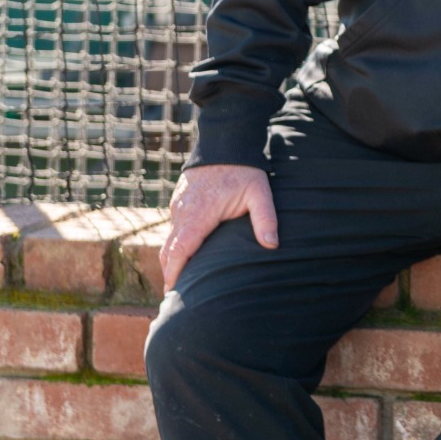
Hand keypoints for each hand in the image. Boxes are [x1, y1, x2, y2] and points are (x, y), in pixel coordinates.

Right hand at [159, 164, 277, 291]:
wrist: (225, 142)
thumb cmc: (244, 170)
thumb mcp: (260, 193)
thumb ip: (265, 219)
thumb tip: (272, 245)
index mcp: (200, 214)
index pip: (181, 248)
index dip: (175, 271)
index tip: (173, 291)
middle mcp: (183, 212)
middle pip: (169, 250)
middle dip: (169, 273)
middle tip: (174, 297)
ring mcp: (178, 206)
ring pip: (169, 239)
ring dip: (170, 260)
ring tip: (177, 282)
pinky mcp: (179, 202)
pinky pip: (172, 228)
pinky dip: (174, 245)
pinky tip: (183, 256)